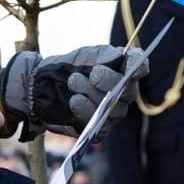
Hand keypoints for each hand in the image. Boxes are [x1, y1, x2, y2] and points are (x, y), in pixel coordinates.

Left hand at [0, 46, 149, 140]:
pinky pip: (100, 125)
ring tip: (73, 82)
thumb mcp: (87, 55)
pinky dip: (86, 111)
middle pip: (128, 91)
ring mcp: (112, 112)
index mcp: (122, 70)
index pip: (140, 67)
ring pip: (114, 109)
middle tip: (93, 74)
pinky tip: (74, 101)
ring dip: (93, 94)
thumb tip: (122, 56)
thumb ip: (106, 56)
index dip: (138, 67)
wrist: (43, 85)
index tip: (130, 65)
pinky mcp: (98, 128)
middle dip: (110, 81)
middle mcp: (122, 93)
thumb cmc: (68, 68)